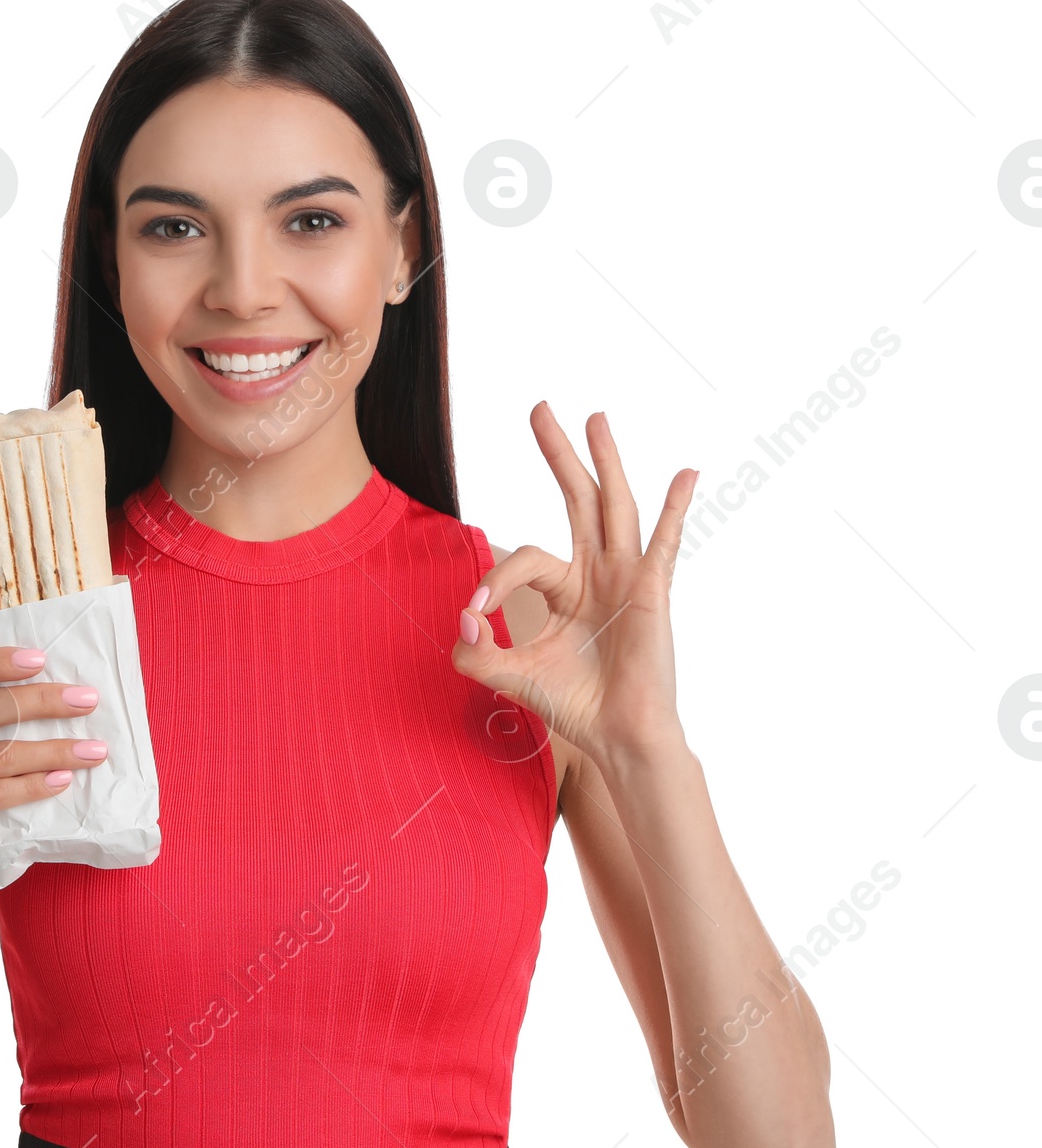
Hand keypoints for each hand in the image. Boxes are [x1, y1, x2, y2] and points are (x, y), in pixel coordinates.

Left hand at [452, 402, 696, 765]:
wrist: (617, 739)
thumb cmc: (573, 706)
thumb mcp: (507, 675)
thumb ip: (473, 651)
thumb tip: (462, 619)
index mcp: (567, 588)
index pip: (524, 559)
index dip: (495, 579)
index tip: (476, 612)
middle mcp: (598, 574)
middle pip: (577, 500)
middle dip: (558, 454)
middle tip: (539, 408)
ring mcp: (627, 579)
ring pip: (614, 507)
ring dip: (605, 460)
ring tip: (594, 416)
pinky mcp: (652, 593)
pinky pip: (665, 543)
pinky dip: (676, 508)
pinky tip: (686, 474)